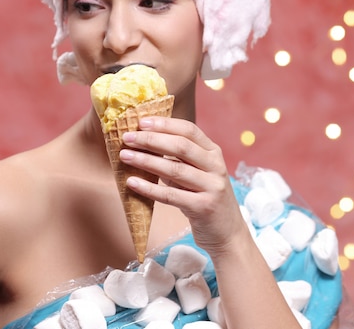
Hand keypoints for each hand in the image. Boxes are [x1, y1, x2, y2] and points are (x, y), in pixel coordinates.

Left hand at [119, 116, 246, 255]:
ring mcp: (212, 187)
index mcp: (214, 153)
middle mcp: (216, 166)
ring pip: (175, 169)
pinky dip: (150, 188)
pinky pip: (171, 196)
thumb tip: (145, 144)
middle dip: (152, 139)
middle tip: (127, 137)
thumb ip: (180, 160)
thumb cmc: (205, 198)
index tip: (141, 122)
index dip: (165, 124)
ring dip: (147, 160)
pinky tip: (132, 182)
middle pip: (181, 146)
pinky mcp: (204, 207)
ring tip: (125, 156)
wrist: (228, 232)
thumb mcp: (198, 174)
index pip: (189, 130)